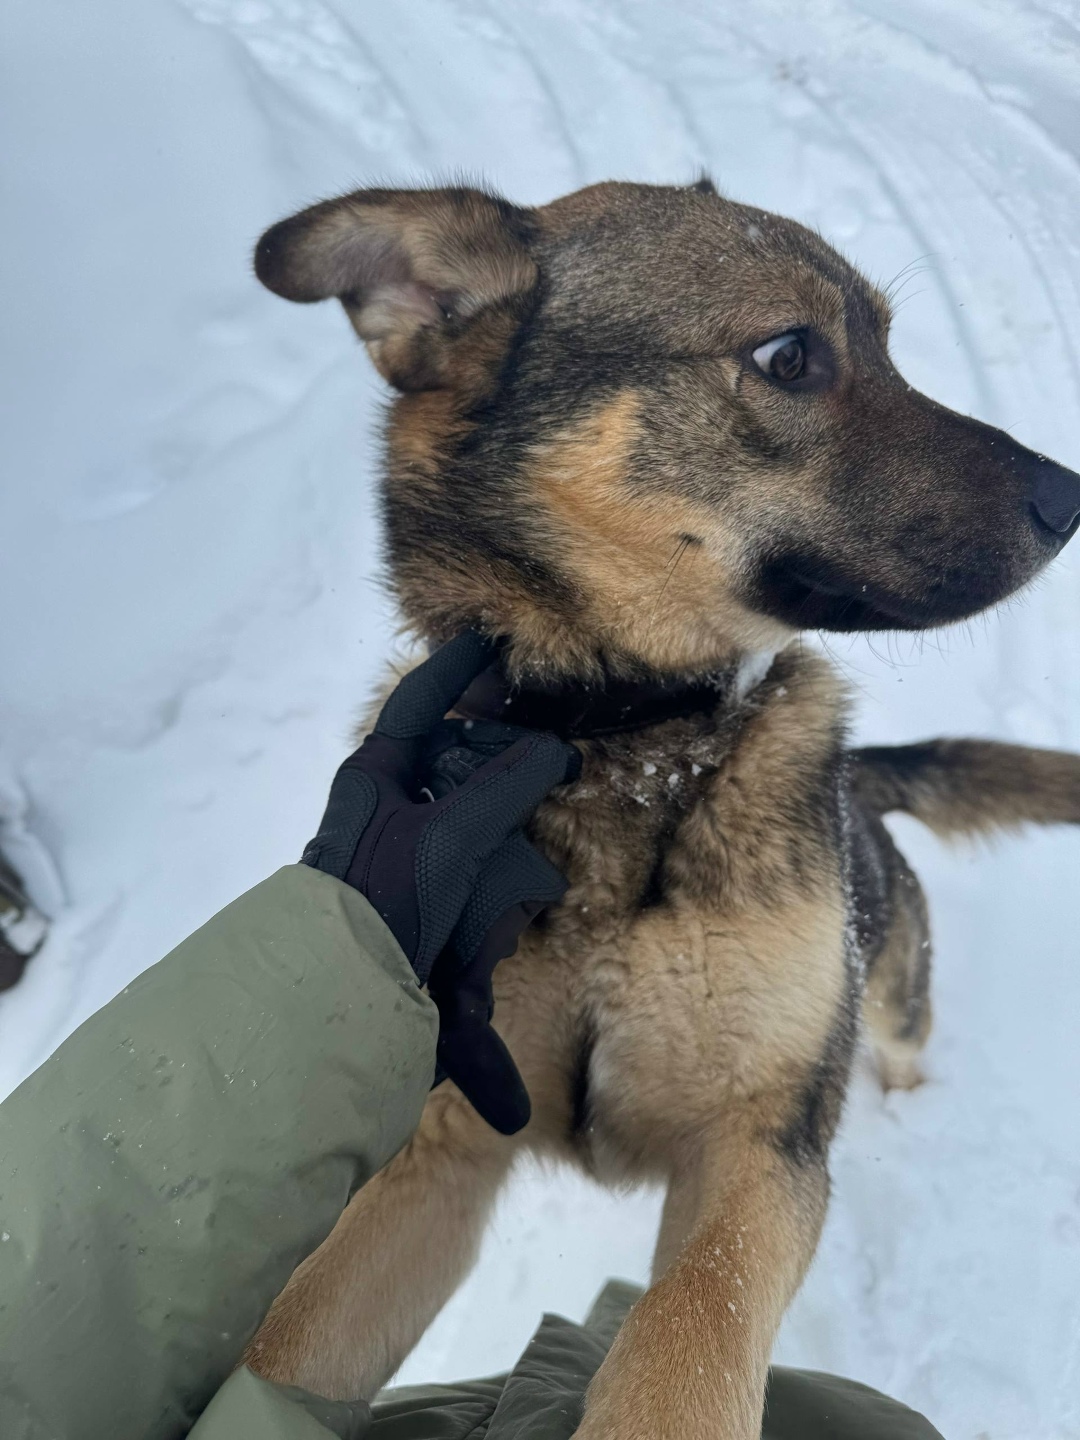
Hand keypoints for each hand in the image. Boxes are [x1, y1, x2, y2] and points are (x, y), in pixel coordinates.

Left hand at [302, 632, 579, 1131]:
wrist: (344, 1000)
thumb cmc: (383, 902)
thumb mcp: (449, 835)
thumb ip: (504, 785)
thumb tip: (554, 752)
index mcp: (374, 776)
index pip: (418, 702)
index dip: (454, 668)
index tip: (490, 641)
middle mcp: (386, 808)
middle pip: (457, 766)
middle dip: (499, 775)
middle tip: (544, 773)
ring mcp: (404, 856)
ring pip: (472, 823)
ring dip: (498, 848)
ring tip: (511, 876)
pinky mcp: (421, 901)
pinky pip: (471, 876)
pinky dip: (490, 892)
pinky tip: (500, 921)